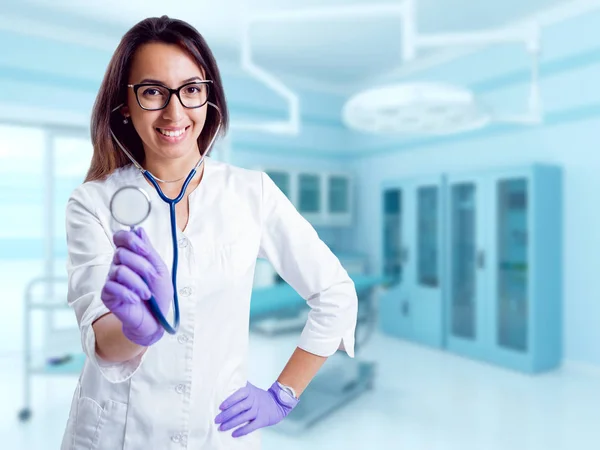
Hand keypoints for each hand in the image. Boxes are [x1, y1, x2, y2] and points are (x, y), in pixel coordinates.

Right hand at [100, 227, 172, 345]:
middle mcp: (118, 265)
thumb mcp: (159, 271)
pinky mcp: (107, 294)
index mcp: (131, 256)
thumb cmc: (158, 294)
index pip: (120, 237)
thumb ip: (149, 251)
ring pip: (119, 271)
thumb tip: (139, 229)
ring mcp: (111, 280)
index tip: (144, 250)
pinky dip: (127, 293)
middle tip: (151, 277)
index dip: (129, 240)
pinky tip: (135, 300)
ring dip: (137, 283)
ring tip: (146, 294)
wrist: (155, 320)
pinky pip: (112, 287)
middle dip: (141, 265)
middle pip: (120, 253)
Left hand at [215, 381, 298, 437]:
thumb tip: (224, 385)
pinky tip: (234, 434)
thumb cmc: (259, 397)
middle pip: (239, 407)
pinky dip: (242, 430)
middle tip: (217, 419)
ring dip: (232, 423)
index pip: (239, 394)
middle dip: (227, 414)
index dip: (230, 400)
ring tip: (221, 427)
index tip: (220, 407)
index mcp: (250, 391)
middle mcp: (254, 400)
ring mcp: (258, 410)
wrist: (277, 403)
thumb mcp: (251, 389)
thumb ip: (240, 387)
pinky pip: (251, 426)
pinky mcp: (262, 420)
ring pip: (244, 417)